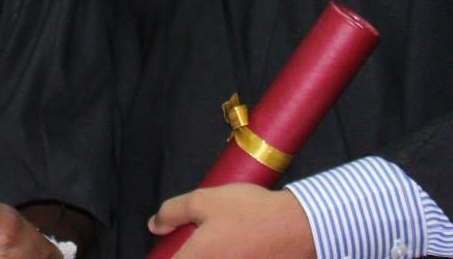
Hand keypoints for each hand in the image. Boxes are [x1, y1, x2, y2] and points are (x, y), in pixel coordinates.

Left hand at [148, 183, 313, 258]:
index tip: (168, 250)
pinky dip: (230, 258)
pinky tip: (237, 250)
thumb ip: (173, 211)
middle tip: (192, 244)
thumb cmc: (250, 213)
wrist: (297, 229)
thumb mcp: (204, 200)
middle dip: (187, 254)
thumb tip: (155, 224)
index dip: (164, 257)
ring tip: (217, 245)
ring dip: (211, 255)